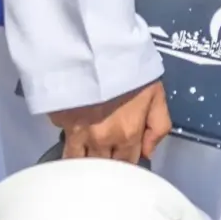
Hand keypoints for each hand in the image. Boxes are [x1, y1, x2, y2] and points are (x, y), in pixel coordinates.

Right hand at [49, 79, 170, 164]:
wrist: (96, 51)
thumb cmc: (130, 71)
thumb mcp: (157, 94)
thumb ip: (158, 126)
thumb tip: (148, 153)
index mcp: (128, 135)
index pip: (128, 165)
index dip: (128, 165)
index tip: (126, 161)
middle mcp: (103, 141)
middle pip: (104, 168)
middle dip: (108, 168)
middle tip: (110, 161)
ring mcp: (79, 135)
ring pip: (82, 163)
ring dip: (88, 166)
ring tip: (91, 166)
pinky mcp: (61, 125)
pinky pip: (66, 149)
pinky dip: (70, 155)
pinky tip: (73, 158)